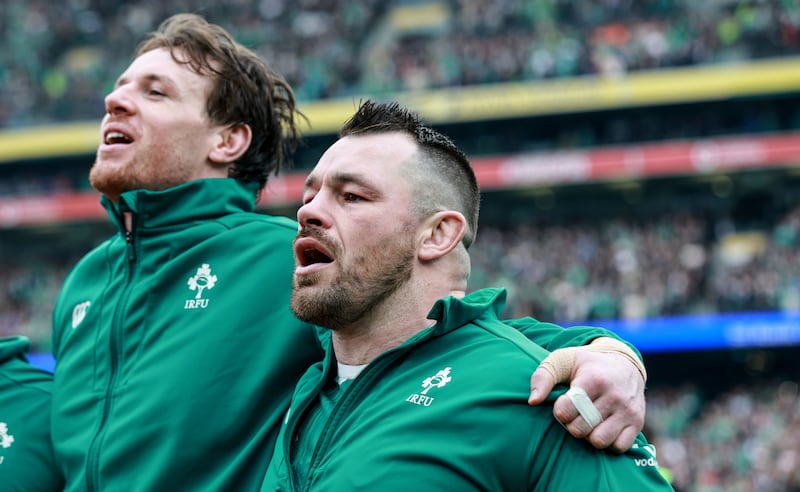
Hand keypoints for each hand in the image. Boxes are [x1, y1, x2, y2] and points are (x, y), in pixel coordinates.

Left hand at [528, 339, 645, 451]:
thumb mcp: (562, 360)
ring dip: (589, 435)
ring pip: (599, 441)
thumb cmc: (586, 364)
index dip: (560, 412)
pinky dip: (608, 442)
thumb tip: (533, 401)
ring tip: (587, 422)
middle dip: (572, 425)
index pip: (567, 410)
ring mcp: (627, 410)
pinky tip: (602, 428)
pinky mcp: (637, 422)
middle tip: (574, 415)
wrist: (624, 362)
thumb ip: (543, 377)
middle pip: (581, 429)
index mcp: (593, 379)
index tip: (562, 405)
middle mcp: (614, 395)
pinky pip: (618, 447)